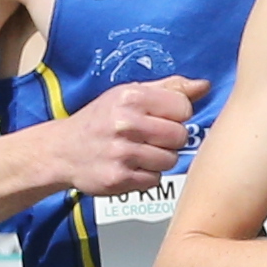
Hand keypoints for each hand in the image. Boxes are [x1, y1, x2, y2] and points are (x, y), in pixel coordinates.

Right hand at [39, 77, 202, 198]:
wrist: (62, 151)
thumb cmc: (100, 120)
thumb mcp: (129, 94)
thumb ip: (168, 89)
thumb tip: (204, 86)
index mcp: (131, 97)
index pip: (183, 107)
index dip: (177, 114)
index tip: (163, 117)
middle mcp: (126, 124)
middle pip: (180, 136)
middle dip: (170, 139)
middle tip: (151, 137)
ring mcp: (122, 153)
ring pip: (170, 160)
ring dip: (160, 159)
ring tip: (140, 152)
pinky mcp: (119, 178)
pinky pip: (155, 180)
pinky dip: (147, 176)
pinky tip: (132, 167)